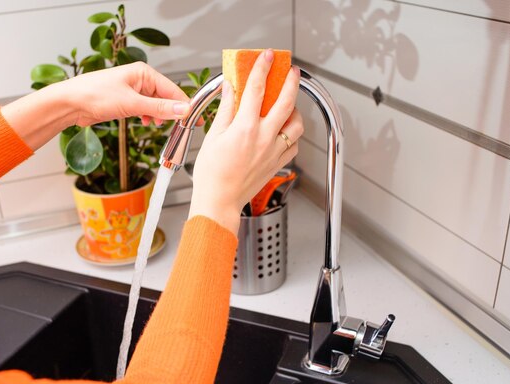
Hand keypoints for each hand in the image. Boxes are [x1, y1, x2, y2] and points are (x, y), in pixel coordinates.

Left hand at [61, 62, 190, 126]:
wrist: (69, 103)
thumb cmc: (94, 95)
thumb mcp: (131, 103)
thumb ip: (159, 108)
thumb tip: (182, 110)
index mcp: (144, 73)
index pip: (173, 90)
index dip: (185, 106)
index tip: (195, 120)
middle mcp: (140, 79)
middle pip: (166, 97)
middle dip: (172, 112)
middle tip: (180, 128)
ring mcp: (134, 90)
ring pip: (156, 105)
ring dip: (160, 116)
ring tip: (157, 124)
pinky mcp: (127, 101)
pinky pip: (146, 109)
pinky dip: (149, 116)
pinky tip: (147, 122)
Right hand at [189, 49, 302, 234]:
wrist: (219, 201)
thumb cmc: (212, 174)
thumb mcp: (214, 136)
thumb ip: (226, 110)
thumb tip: (230, 89)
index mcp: (245, 128)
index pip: (257, 88)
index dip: (263, 68)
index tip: (267, 57)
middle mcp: (264, 138)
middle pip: (286, 102)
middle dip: (291, 82)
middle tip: (292, 72)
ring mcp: (274, 151)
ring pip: (297, 125)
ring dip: (295, 111)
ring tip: (288, 105)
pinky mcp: (278, 163)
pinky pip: (294, 144)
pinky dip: (293, 135)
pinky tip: (284, 131)